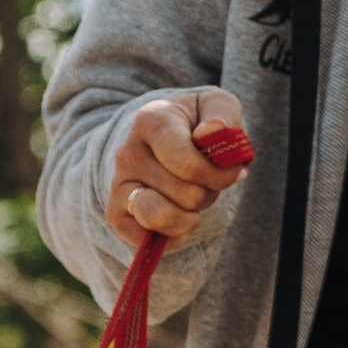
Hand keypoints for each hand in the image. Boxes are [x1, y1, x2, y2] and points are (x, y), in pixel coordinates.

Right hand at [105, 89, 251, 251]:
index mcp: (151, 120)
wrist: (163, 140)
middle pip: (186, 194)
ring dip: (190, 217)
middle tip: (206, 180)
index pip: (188, 164)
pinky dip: (173, 236)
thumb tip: (212, 131)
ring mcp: (119, 184)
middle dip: (208, 193)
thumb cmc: (197, 124)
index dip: (218, 176)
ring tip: (191, 199)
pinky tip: (178, 216)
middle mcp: (127, 152)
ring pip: (162, 218)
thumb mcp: (217, 106)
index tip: (232, 171)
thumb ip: (223, 113)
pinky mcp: (115, 214)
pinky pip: (147, 241)